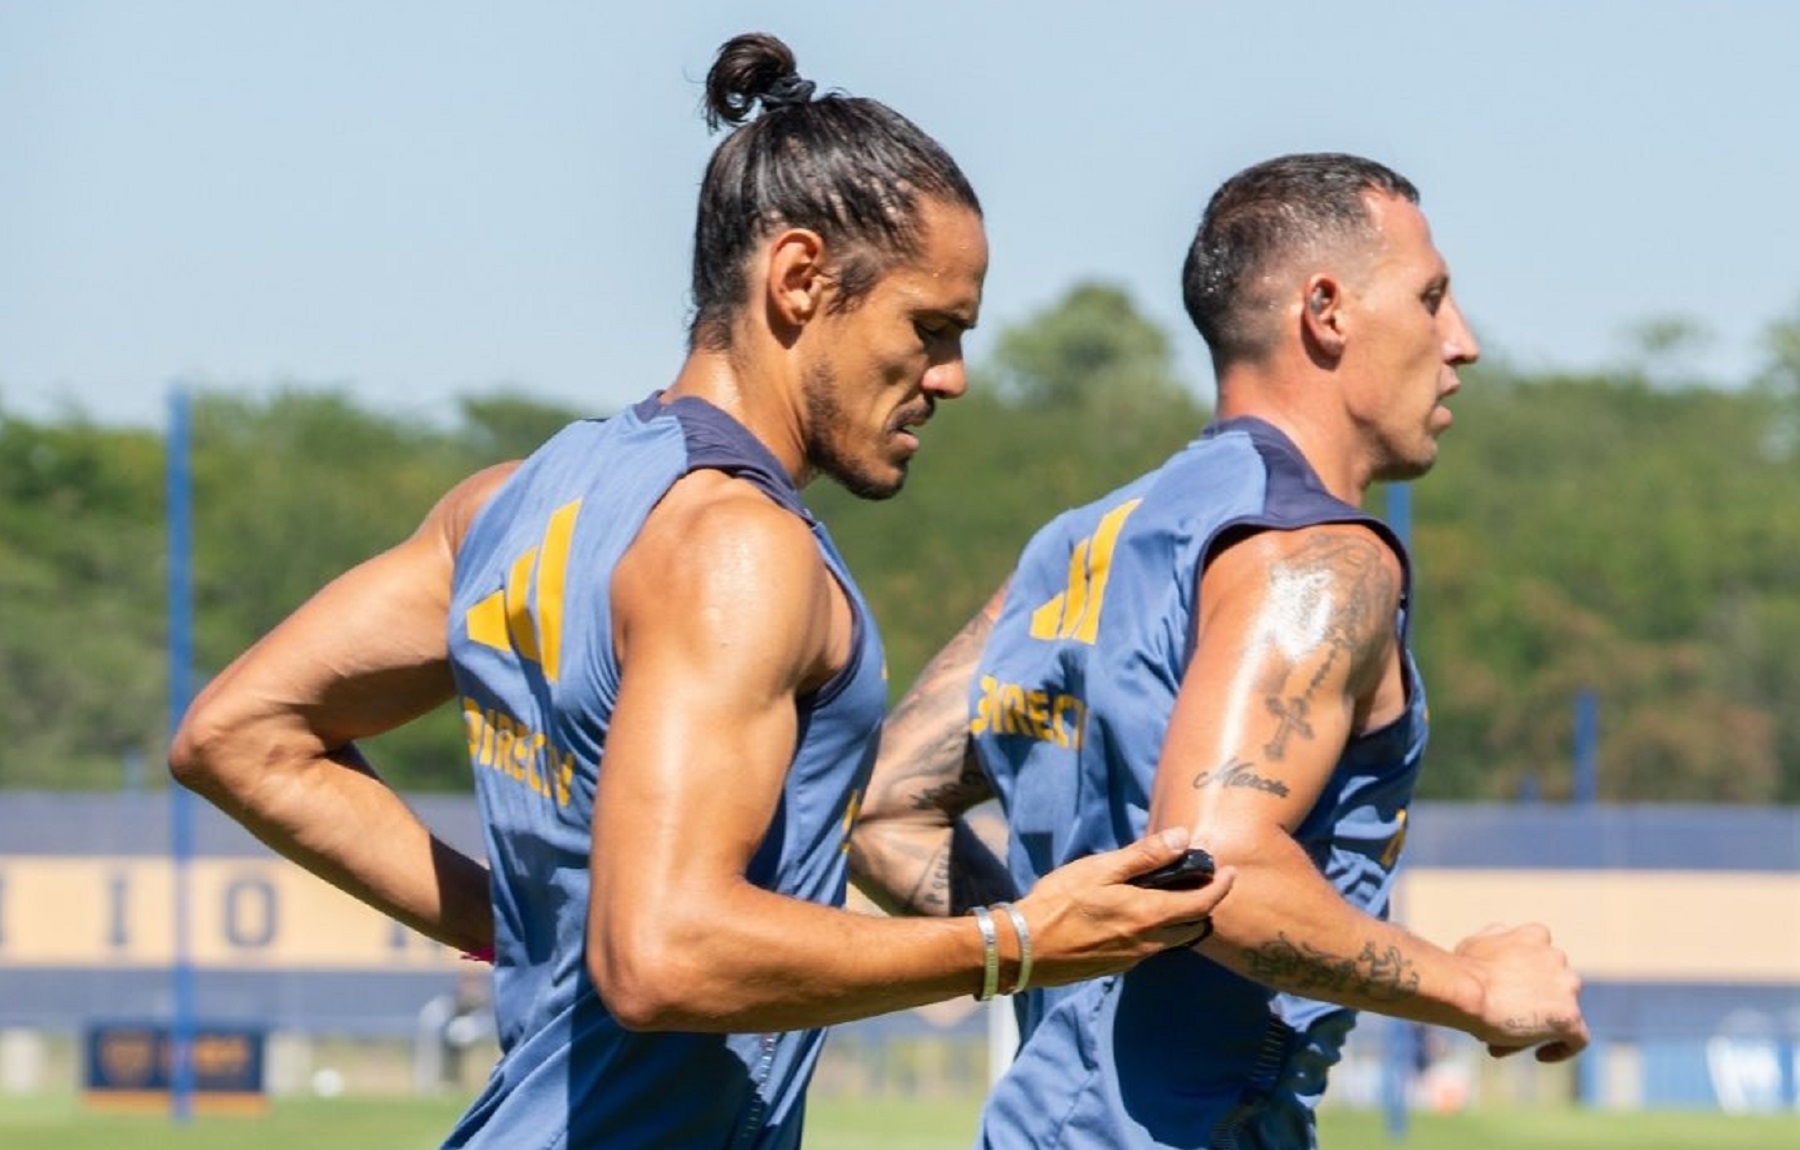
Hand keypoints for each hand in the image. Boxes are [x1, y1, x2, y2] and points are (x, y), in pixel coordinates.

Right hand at [1011, 828, 1234, 988]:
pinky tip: (1138, 915)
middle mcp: (1149, 943)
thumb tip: (1183, 839)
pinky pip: (1151, 948)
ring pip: (1173, 940)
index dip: (1221, 888)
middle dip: (1204, 905)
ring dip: (1181, 919)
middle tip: (1201, 881)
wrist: (1024, 948)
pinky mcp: (1117, 966)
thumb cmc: (1060, 902)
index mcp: (1149, 916)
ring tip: (1171, 895)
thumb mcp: (1101, 870)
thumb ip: (1144, 857)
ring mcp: (1133, 958)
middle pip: (1194, 927)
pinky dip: (1159, 930)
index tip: (1230, 872)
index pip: (1202, 905)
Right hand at [1455, 923, 1587, 1061]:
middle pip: (1550, 986)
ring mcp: (1567, 986)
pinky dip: (1562, 1047)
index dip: (1525, 974)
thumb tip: (1494, 956)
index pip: (1538, 957)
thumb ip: (1495, 944)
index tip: (1509, 989)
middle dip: (1530, 1001)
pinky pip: (1577, 1038)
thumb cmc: (1463, 969)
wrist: (1467, 991)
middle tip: (1503, 1017)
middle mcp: (1557, 957)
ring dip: (1539, 1024)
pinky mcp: (1570, 1016)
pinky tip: (1540, 1054)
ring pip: (1559, 1011)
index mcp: (1536, 935)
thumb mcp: (1476, 943)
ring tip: (1508, 1037)